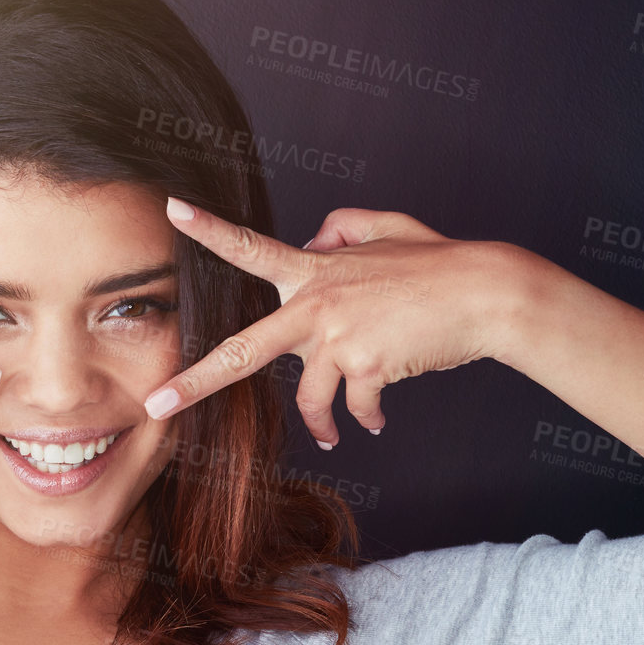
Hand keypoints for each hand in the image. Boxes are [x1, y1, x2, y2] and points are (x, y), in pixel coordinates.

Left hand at [144, 202, 522, 447]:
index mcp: (314, 269)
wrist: (486, 293)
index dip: (210, 229)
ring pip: (309, 398)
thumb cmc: (438, 263)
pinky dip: (365, 418)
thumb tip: (311, 239)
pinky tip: (375, 420)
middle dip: (194, 382)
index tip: (172, 210)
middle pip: (243, 351)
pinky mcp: (366, 368)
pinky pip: (354, 406)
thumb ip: (341, 228)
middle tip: (157, 405)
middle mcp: (316, 304)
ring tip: (335, 434)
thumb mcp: (387, 228)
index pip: (251, 247)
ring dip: (323, 423)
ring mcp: (338, 338)